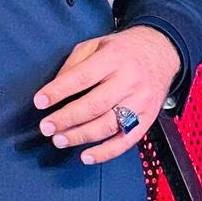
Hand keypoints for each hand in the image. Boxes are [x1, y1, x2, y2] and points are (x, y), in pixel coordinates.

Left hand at [33, 25, 180, 163]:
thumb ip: (75, 64)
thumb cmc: (123, 49)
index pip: (82, 77)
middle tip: (46, 127)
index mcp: (114, 58)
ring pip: (108, 125)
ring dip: (81, 136)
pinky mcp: (147, 119)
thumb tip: (56, 89)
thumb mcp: (96, 44)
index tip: (40, 102)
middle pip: (95, 105)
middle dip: (67, 119)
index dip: (59, 91)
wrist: (161, 52)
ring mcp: (140, 101)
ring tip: (60, 140)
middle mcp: (129, 80)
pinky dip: (106, 152)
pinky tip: (86, 156)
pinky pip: (126, 141)